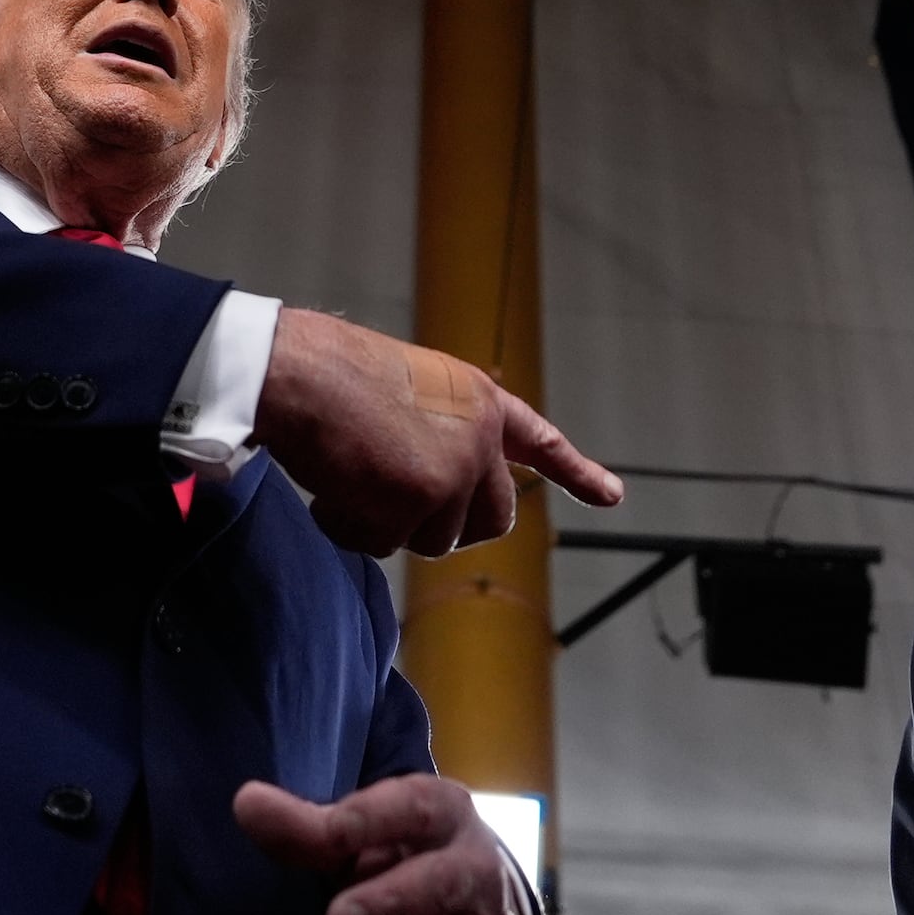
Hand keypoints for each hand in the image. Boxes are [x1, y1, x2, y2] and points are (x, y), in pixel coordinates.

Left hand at [236, 774, 539, 914]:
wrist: (476, 895)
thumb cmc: (402, 854)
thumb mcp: (363, 834)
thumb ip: (310, 828)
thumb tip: (245, 802)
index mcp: (442, 810)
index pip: (414, 804)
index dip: (374, 817)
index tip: (333, 833)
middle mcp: (471, 862)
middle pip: (440, 878)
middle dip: (389, 900)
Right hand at [252, 307, 621, 556]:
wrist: (301, 370)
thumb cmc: (336, 374)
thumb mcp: (413, 391)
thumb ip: (443, 436)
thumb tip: (438, 500)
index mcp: (482, 402)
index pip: (541, 442)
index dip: (577, 472)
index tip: (612, 495)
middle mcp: (481, 439)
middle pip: (489, 521)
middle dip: (443, 525)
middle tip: (389, 499)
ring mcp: (455, 471)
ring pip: (430, 540)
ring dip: (383, 522)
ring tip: (350, 471)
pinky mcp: (421, 501)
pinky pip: (379, 544)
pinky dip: (346, 526)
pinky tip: (331, 484)